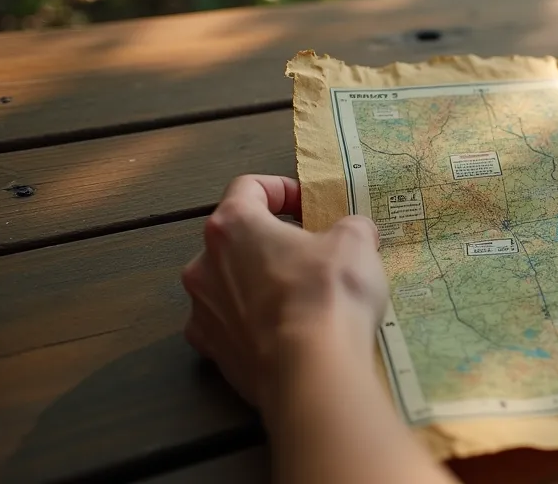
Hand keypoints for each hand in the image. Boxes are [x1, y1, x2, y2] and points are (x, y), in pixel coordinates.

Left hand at [181, 175, 386, 413]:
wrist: (311, 371)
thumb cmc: (327, 292)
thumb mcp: (356, 242)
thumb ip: (350, 227)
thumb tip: (352, 232)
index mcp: (233, 225)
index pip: (247, 187)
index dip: (281, 190)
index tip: (309, 206)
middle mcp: (203, 264)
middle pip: (234, 240)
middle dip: (271, 242)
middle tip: (311, 254)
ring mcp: (202, 312)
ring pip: (229, 285)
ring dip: (258, 284)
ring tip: (300, 298)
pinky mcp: (211, 353)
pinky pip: (229, 328)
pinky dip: (252, 325)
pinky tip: (283, 334)